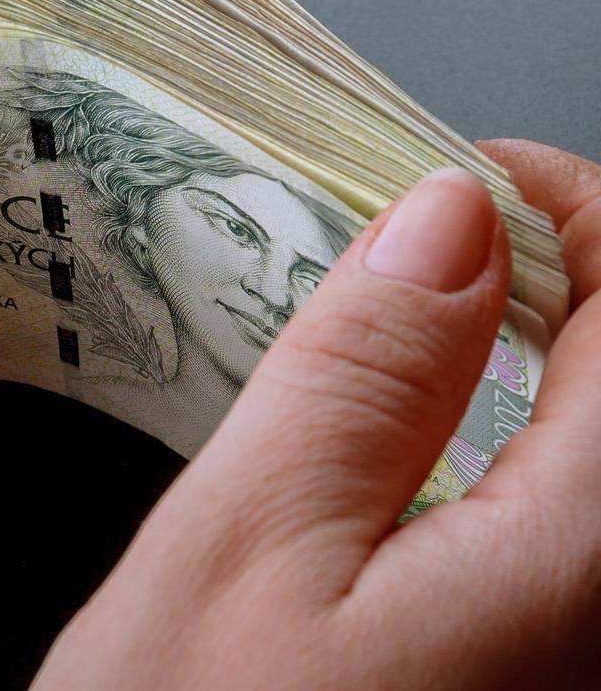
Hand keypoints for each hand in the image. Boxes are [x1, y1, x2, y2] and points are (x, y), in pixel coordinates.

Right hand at [34, 141, 600, 687]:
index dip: (581, 215)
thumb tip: (448, 224)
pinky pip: (534, 520)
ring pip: (579, 450)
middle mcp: (588, 613)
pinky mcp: (498, 672)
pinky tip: (399, 434)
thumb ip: (363, 379)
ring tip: (390, 308)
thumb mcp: (244, 542)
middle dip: (542, 275)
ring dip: (513, 353)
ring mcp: (552, 651)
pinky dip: (488, 436)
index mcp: (562, 563)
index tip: (474, 169)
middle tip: (410, 224)